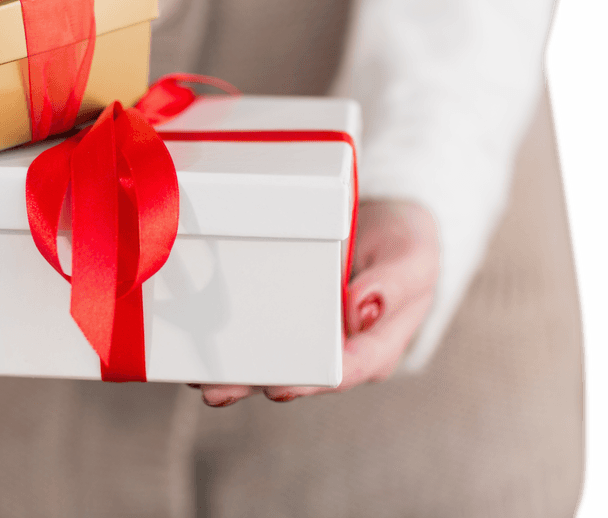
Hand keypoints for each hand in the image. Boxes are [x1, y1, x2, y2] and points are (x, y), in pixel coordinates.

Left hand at [197, 199, 438, 406]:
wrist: (388, 219)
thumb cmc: (405, 241)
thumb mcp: (412, 257)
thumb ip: (393, 285)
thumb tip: (362, 310)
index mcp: (373, 346)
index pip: (342, 372)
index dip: (309, 382)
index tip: (277, 388)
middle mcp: (336, 348)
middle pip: (294, 372)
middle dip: (252, 383)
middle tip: (213, 390)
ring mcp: (308, 333)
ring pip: (268, 357)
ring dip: (232, 366)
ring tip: (195, 375)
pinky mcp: (286, 311)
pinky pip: (257, 325)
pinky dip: (227, 331)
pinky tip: (197, 335)